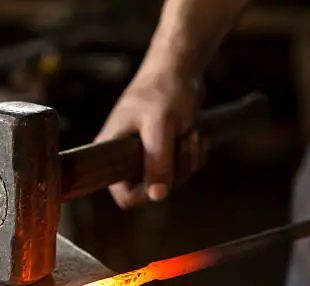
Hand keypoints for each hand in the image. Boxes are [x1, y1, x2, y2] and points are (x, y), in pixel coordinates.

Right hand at [94, 70, 202, 208]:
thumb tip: (156, 196)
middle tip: (186, 143)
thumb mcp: (160, 127)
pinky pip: (182, 168)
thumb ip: (157, 162)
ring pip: (171, 179)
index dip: (142, 195)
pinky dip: (194, 156)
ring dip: (188, 161)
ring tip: (192, 136)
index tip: (164, 181)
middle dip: (176, 171)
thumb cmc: (163, 89)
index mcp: (112, 149)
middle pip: (153, 188)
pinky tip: (196, 137)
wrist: (179, 66)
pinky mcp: (164, 149)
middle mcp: (126, 155)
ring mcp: (146, 153)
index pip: (120, 192)